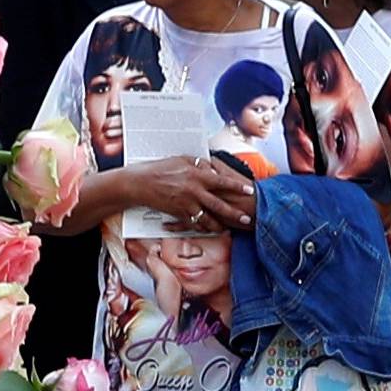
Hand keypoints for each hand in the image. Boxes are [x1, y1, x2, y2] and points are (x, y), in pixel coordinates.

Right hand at [137, 156, 255, 230]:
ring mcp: (186, 204)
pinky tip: (208, 230)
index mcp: (197, 175)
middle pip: (219, 205)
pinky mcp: (178, 213)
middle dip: (235, 213)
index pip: (222, 182)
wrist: (140, 183)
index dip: (237, 187)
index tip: (250, 190)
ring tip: (228, 229)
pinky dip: (201, 228)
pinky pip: (193, 224)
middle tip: (247, 219)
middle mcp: (194, 191)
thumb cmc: (159, 169)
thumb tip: (212, 167)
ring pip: (208, 218)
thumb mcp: (181, 160)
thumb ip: (199, 164)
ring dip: (219, 225)